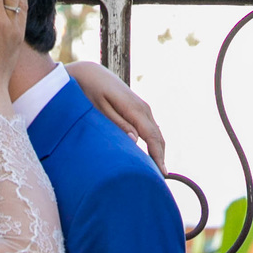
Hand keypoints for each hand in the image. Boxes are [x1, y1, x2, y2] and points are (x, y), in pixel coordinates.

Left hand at [66, 60, 166, 174]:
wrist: (90, 74)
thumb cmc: (91, 92)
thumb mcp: (100, 109)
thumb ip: (117, 124)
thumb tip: (135, 140)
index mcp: (135, 109)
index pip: (152, 136)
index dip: (158, 155)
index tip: (162, 173)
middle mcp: (143, 108)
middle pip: (158, 136)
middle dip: (161, 157)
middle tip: (160, 179)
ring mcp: (143, 108)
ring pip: (156, 133)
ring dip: (158, 150)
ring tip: (157, 171)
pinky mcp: (138, 109)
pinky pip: (150, 128)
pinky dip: (153, 142)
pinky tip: (151, 155)